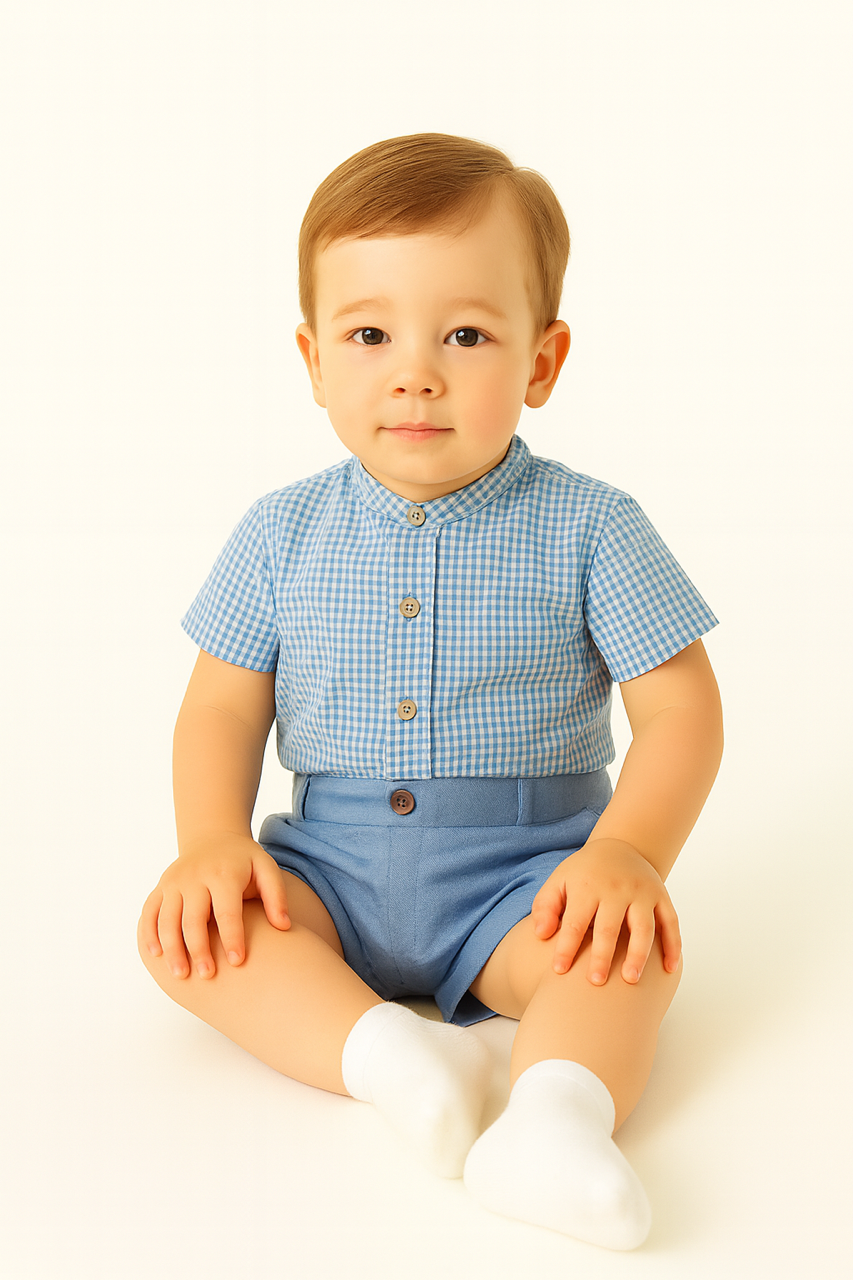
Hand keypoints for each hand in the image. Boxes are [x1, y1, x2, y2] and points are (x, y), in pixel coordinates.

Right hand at [138, 834, 290, 979]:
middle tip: (208, 976)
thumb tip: (284, 927)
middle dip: (199, 949)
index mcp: (224, 874)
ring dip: (172, 948)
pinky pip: (149, 912)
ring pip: (167, 919)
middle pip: (194, 919)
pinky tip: (155, 955)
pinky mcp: (161, 887)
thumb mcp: (266, 868)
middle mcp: (195, 876)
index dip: (232, 938)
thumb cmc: (243, 860)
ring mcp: (174, 881)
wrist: (213, 836)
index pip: (227, 911)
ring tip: (181, 975)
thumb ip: (276, 896)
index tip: (238, 963)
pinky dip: (148, 933)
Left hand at [531, 838, 680, 984]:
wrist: (619, 846)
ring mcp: (642, 892)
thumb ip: (545, 907)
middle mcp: (617, 889)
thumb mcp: (558, 881)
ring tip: (631, 980)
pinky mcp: (662, 896)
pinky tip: (669, 969)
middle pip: (610, 927)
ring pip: (644, 927)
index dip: (566, 947)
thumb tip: (541, 935)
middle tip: (596, 982)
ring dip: (638, 954)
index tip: (559, 971)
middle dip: (602, 956)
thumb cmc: (584, 873)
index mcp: (588, 886)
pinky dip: (673, 946)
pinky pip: (671, 922)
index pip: (575, 922)